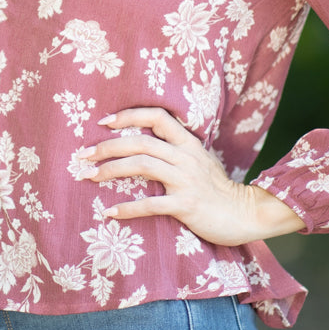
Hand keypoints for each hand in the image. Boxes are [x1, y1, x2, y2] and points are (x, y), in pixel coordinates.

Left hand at [81, 106, 303, 246]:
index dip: (129, 115)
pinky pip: (151, 203)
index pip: (157, 116)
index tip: (104, 122)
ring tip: (90, 176)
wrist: (245, 213)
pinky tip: (110, 211)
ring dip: (112, 170)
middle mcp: (186, 157)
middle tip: (84, 155)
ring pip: (142, 165)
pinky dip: (128, 207)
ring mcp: (186, 180)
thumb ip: (176, 150)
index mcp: (188, 143)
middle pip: (141, 141)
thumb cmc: (217, 189)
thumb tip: (143, 145)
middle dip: (108, 146)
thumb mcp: (199, 161)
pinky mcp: (186, 205)